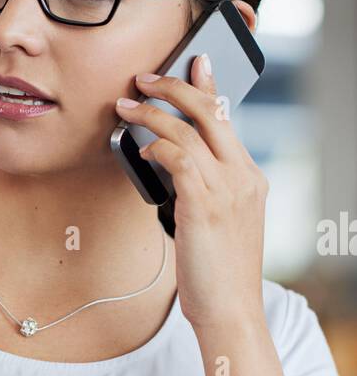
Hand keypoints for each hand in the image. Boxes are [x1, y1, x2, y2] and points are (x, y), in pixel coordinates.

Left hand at [115, 54, 268, 333]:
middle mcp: (244, 177)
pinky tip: (140, 150)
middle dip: (175, 86)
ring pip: (188, 129)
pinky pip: (177, 157)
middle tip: (144, 77)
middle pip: (211, 111)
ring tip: (126, 107)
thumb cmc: (217, 275)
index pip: (228, 120)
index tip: (194, 63)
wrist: (230, 312)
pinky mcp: (204, 204)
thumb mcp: (217, 224)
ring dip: (151, 113)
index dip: (209, 87)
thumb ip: (202, 191)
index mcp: (250, 179)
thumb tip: (168, 164)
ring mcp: (227, 189)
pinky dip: (155, 147)